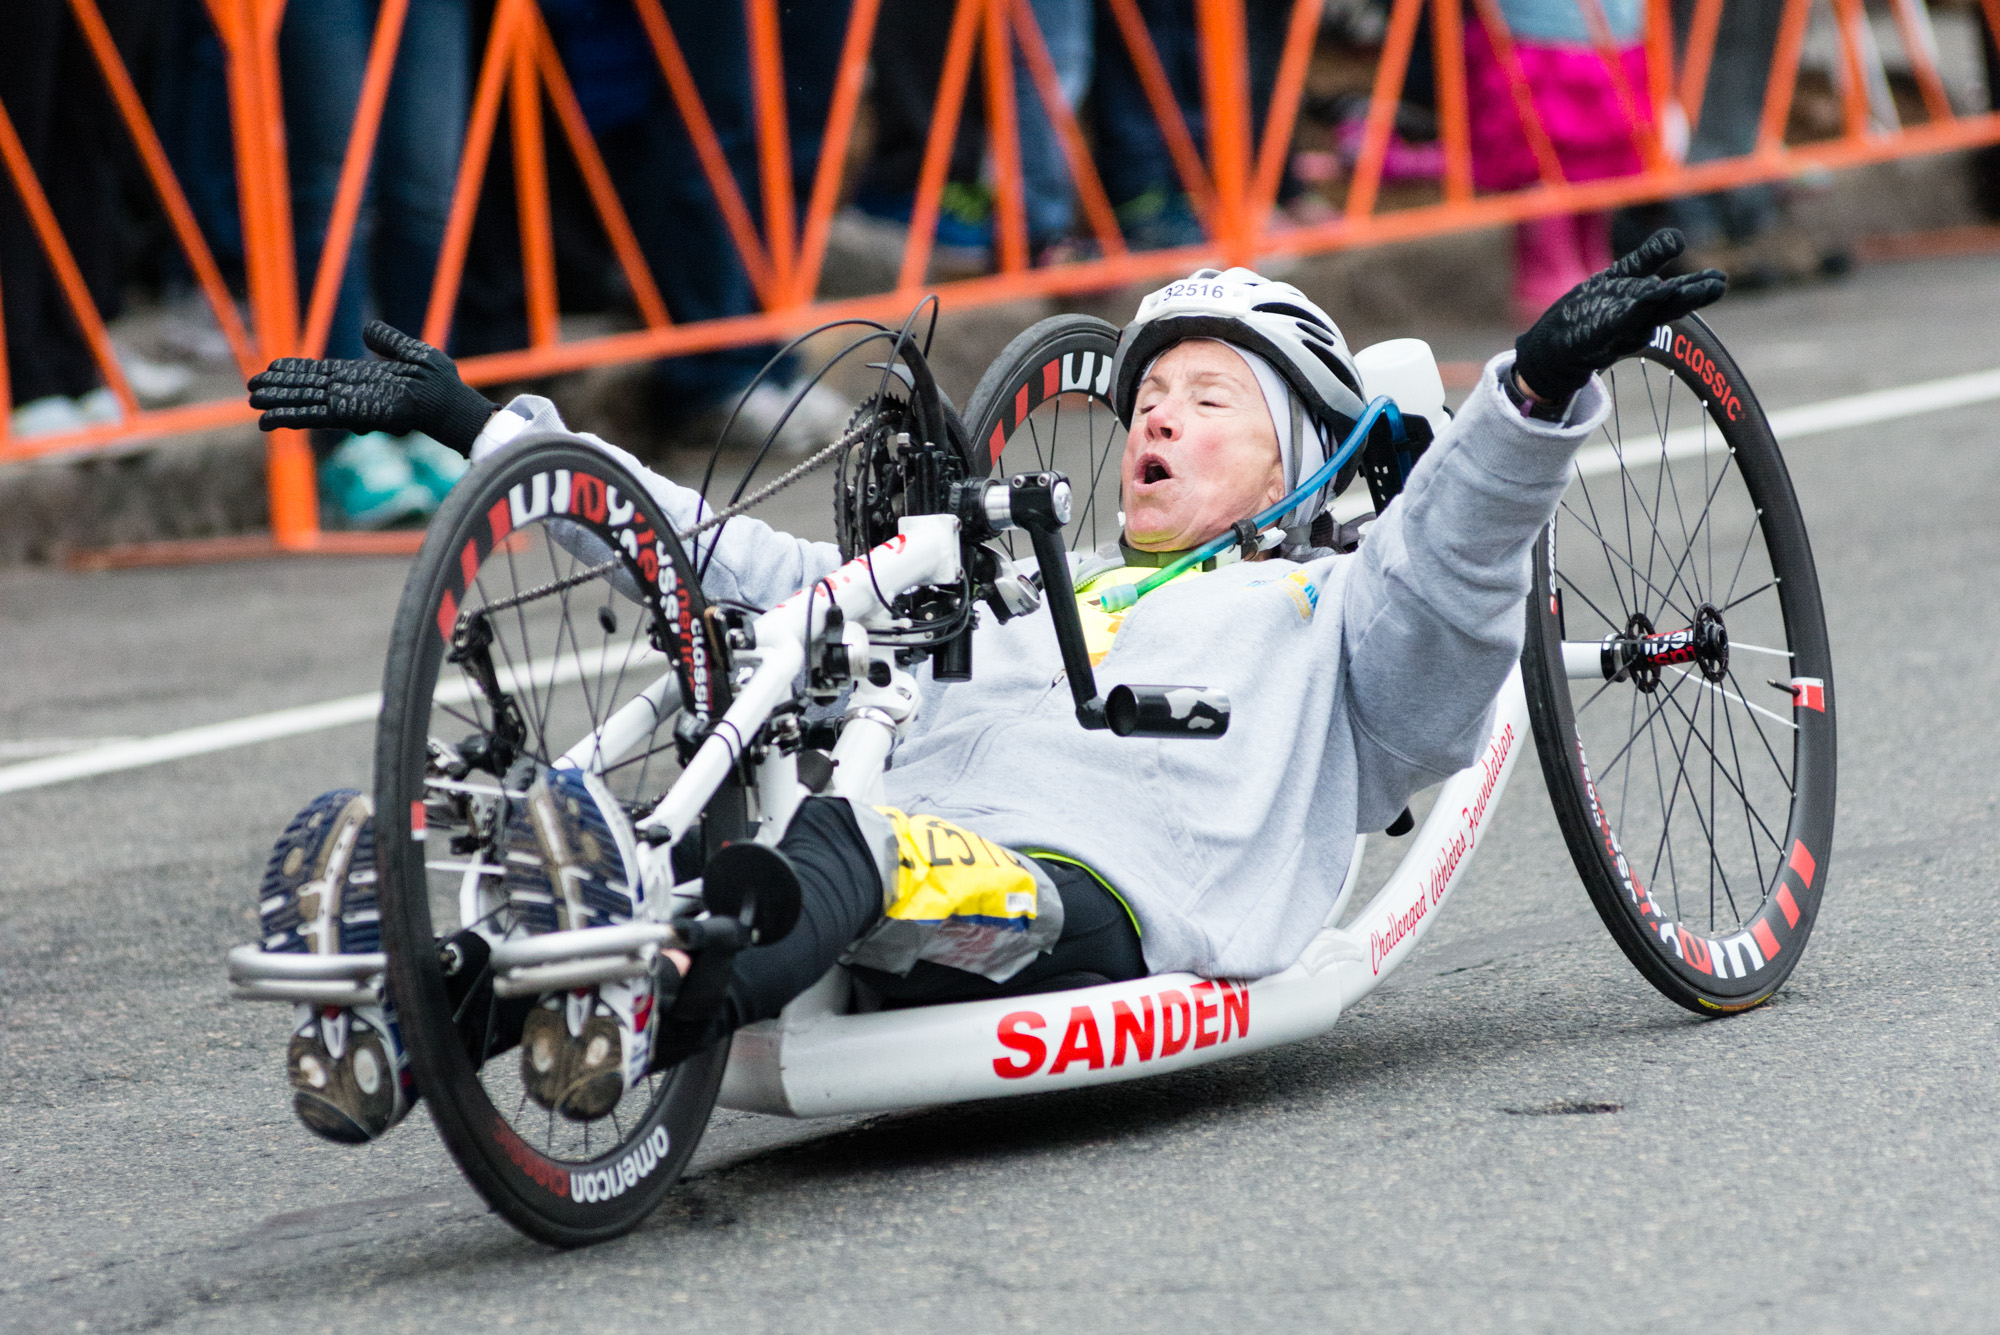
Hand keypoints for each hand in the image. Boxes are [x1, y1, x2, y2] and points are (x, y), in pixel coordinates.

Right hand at [246, 321, 495, 453]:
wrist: (452, 402)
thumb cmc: (439, 382)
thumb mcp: (412, 352)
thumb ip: (389, 342)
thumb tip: (368, 330)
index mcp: (362, 378)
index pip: (321, 374)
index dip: (296, 372)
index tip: (272, 367)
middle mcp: (354, 392)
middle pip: (309, 389)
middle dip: (281, 389)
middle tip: (251, 388)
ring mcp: (355, 404)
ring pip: (309, 404)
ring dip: (282, 404)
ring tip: (254, 404)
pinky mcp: (359, 414)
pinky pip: (323, 415)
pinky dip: (300, 415)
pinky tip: (278, 418)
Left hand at [1513, 229, 1726, 404]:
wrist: (1553, 346)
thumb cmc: (1591, 309)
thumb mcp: (1620, 277)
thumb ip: (1648, 258)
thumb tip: (1678, 238)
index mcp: (1646, 304)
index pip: (1675, 293)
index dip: (1698, 285)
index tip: (1721, 279)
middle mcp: (1637, 320)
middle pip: (1667, 308)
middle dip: (1691, 297)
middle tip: (1718, 284)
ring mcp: (1616, 331)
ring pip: (1646, 318)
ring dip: (1664, 305)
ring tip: (1678, 289)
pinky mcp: (1595, 336)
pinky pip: (1618, 323)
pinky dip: (1634, 311)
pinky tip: (1646, 298)